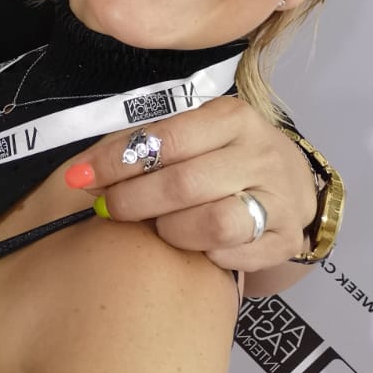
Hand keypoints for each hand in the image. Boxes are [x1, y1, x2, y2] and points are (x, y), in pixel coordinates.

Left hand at [65, 96, 318, 272]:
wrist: (292, 182)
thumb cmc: (226, 155)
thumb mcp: (194, 135)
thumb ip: (143, 146)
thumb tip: (81, 172)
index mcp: (232, 117)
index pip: (165, 139)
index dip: (116, 161)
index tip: (80, 177)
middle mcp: (259, 153)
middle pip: (184, 184)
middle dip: (134, 201)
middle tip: (109, 208)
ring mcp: (279, 198)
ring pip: (213, 224)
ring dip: (172, 230)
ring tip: (159, 227)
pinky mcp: (286, 239)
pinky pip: (233, 256)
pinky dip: (204, 254)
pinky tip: (195, 244)